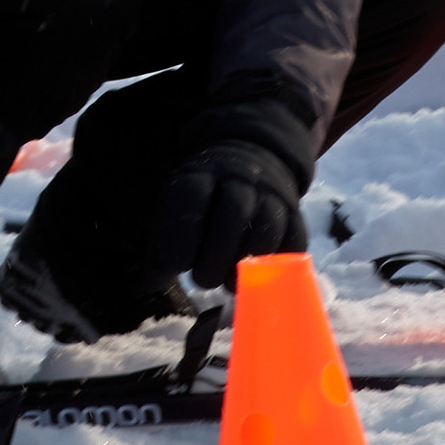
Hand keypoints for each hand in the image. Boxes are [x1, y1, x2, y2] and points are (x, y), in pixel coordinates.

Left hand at [159, 136, 307, 292]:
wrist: (251, 159)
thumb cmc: (203, 201)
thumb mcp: (177, 209)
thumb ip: (162, 247)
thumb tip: (149, 285)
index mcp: (201, 174)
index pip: (192, 197)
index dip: (181, 235)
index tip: (174, 266)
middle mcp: (239, 178)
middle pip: (234, 212)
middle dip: (216, 256)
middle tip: (203, 280)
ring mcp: (271, 193)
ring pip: (266, 227)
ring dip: (248, 263)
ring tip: (229, 283)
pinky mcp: (295, 212)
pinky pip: (294, 240)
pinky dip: (278, 264)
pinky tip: (259, 277)